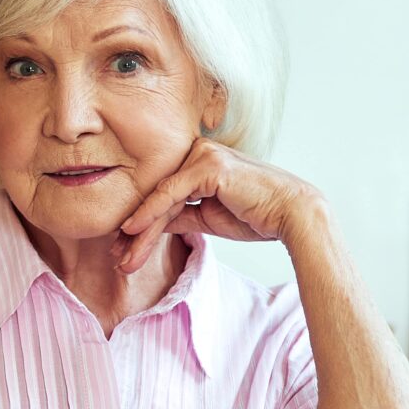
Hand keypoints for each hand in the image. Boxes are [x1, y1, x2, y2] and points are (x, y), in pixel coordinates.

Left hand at [116, 140, 325, 273]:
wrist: (292, 216)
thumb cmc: (256, 215)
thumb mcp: (206, 217)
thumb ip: (178, 215)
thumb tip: (145, 225)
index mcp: (199, 160)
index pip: (163, 193)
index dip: (142, 221)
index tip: (123, 247)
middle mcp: (198, 151)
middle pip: (158, 195)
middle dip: (136, 229)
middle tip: (117, 256)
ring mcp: (202, 154)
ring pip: (161, 197)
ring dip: (140, 230)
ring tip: (124, 257)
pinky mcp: (207, 165)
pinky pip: (170, 193)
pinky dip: (149, 213)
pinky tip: (131, 230)